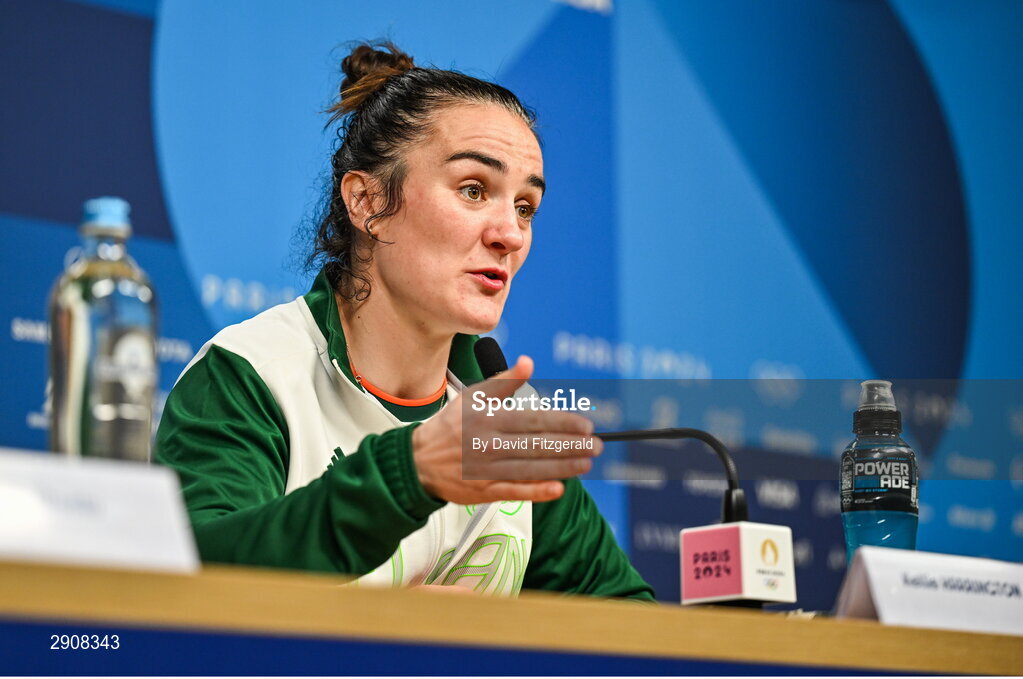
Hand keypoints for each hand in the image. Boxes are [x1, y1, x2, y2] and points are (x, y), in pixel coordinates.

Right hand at [411, 355, 600, 504]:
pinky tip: (559, 488)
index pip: (533, 420)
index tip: (585, 425)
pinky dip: (537, 491)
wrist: (418, 461)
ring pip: (530, 469)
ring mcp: (485, 470)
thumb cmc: (450, 426)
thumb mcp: (472, 396)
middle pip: (536, 445)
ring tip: (586, 463)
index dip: (562, 423)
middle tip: (596, 445)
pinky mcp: (483, 491)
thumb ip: (504, 381)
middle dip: (570, 445)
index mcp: (487, 418)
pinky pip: (514, 491)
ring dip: (562, 467)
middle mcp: (487, 444)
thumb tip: (528, 363)